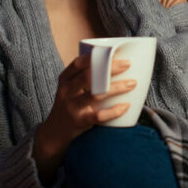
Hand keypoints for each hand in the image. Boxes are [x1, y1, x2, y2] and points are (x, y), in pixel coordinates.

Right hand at [32, 54, 134, 184]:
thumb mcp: (70, 90)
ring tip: (132, 83)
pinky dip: (114, 111)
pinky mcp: (79, 121)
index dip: (95, 57)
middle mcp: (66, 91)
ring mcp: (72, 107)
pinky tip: (125, 106)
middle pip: (88, 76)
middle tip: (128, 64)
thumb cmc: (69, 106)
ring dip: (117, 88)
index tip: (113, 53)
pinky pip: (99, 115)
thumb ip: (85, 79)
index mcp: (65, 80)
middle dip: (110, 68)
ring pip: (96, 94)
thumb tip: (116, 64)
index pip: (78, 63)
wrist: (54, 134)